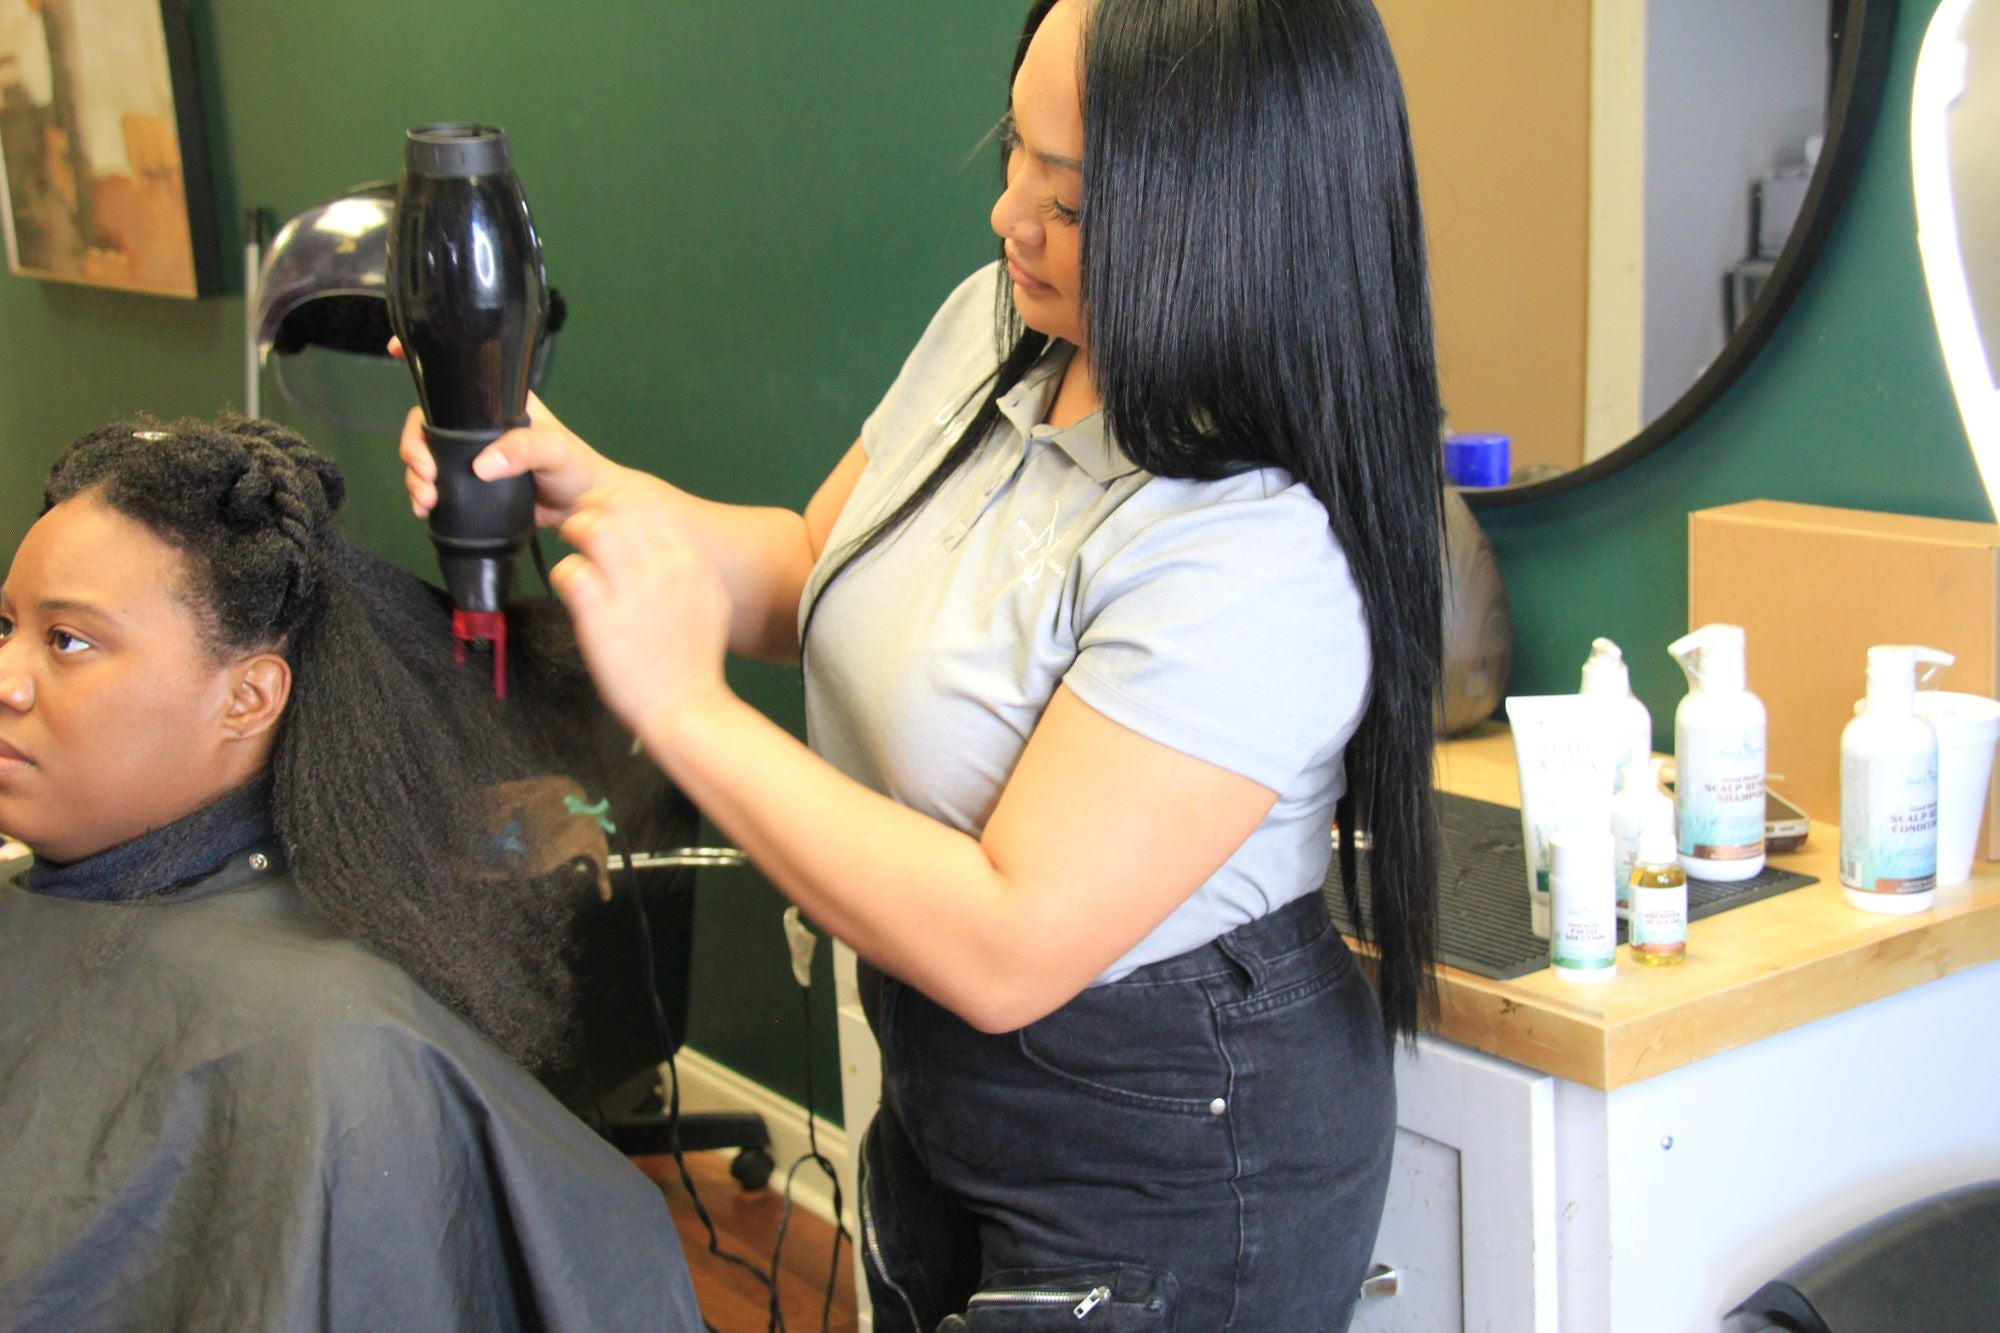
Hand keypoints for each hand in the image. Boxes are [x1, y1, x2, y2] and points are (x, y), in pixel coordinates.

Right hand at [395, 343, 621, 527]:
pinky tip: (425, 507)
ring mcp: (472, 454)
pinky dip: (423, 494)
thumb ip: (525, 450)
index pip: (458, 375)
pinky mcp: (469, 484)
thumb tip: (482, 464)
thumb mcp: (556, 451)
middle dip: (414, 447)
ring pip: (427, 455)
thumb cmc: (578, 471)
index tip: (393, 350)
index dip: (424, 361)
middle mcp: (480, 424)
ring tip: (426, 498)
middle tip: (424, 473)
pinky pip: (436, 483)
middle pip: (428, 422)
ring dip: (416, 475)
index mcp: (500, 402)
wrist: (583, 512)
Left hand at [551, 486, 734, 742]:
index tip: (605, 513)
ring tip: (570, 547)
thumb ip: (686, 568)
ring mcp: (632, 591)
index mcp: (690, 562)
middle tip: (580, 525)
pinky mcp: (600, 618)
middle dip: (592, 510)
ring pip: (593, 529)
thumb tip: (663, 545)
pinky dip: (563, 573)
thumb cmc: (693, 662)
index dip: (618, 502)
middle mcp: (664, 568)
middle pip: (618, 509)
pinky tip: (569, 587)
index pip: (649, 505)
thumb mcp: (708, 602)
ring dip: (575, 533)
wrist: (686, 707)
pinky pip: (570, 571)